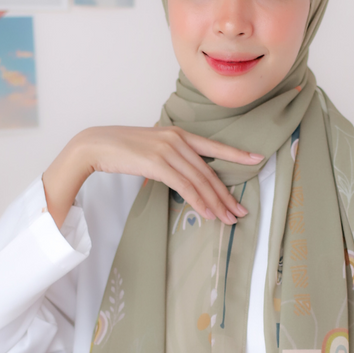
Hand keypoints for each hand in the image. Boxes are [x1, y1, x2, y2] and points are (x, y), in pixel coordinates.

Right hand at [42, 126, 263, 229]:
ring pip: (200, 181)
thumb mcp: (152, 148)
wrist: (96, 144)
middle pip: (209, 171)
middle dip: (227, 194)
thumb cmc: (121, 149)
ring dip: (216, 202)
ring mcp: (168, 150)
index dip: (237, 154)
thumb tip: (184, 176)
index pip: (214, 146)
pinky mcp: (158, 163)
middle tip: (240, 211)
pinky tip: (208, 212)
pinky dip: (199, 201)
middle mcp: (178, 139)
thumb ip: (171, 157)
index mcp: (179, 134)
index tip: (257, 159)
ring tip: (228, 218)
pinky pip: (185, 186)